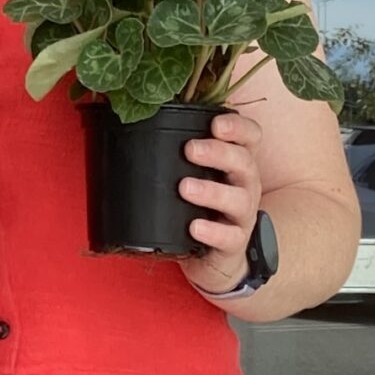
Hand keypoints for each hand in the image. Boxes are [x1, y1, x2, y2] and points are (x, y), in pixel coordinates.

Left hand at [178, 111, 263, 294]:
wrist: (214, 259)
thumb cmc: (198, 207)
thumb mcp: (191, 174)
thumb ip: (172, 150)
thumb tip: (125, 115)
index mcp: (235, 164)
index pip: (249, 137)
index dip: (238, 127)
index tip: (216, 123)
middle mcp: (244, 186)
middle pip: (244, 162)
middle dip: (219, 153)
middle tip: (190, 149)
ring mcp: (241, 216)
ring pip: (239, 199)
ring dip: (212, 191)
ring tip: (185, 188)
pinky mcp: (233, 244)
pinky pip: (230, 237)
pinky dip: (213, 231)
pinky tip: (194, 227)